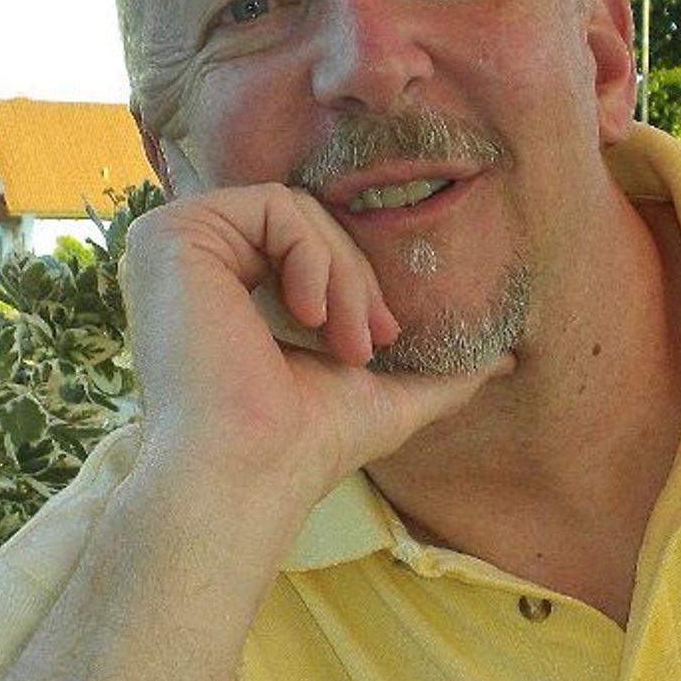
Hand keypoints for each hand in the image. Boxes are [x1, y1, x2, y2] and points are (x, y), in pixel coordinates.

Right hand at [120, 184, 512, 504]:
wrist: (249, 472)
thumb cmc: (304, 444)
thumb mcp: (381, 396)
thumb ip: (437, 374)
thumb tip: (506, 359)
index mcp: (228, 285)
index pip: (311, 242)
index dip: (357, 280)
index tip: (381, 339)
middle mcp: (198, 259)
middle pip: (307, 223)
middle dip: (356, 280)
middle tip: (367, 344)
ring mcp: (178, 243)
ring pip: (297, 213)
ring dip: (342, 276)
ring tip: (343, 342)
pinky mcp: (174, 234)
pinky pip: (273, 207)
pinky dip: (311, 257)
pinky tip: (308, 316)